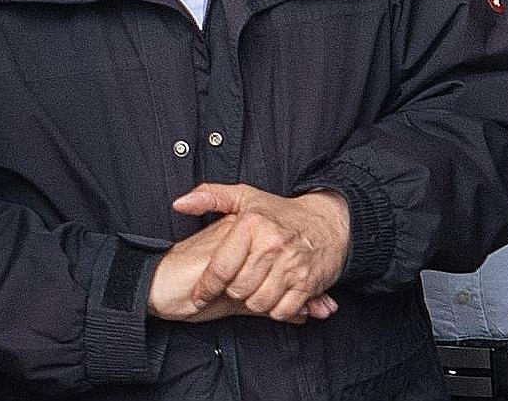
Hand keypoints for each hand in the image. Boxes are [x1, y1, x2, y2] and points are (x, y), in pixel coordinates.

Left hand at [171, 183, 349, 322]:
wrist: (328, 222)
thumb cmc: (281, 212)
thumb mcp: (244, 197)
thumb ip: (209, 197)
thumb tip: (179, 204)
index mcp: (252, 224)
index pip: (221, 268)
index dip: (206, 286)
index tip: (199, 294)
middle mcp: (272, 244)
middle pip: (237, 289)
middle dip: (232, 290)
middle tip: (236, 283)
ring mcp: (292, 265)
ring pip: (258, 302)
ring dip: (253, 300)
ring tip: (254, 287)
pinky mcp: (308, 283)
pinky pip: (282, 310)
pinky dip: (275, 308)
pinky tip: (273, 293)